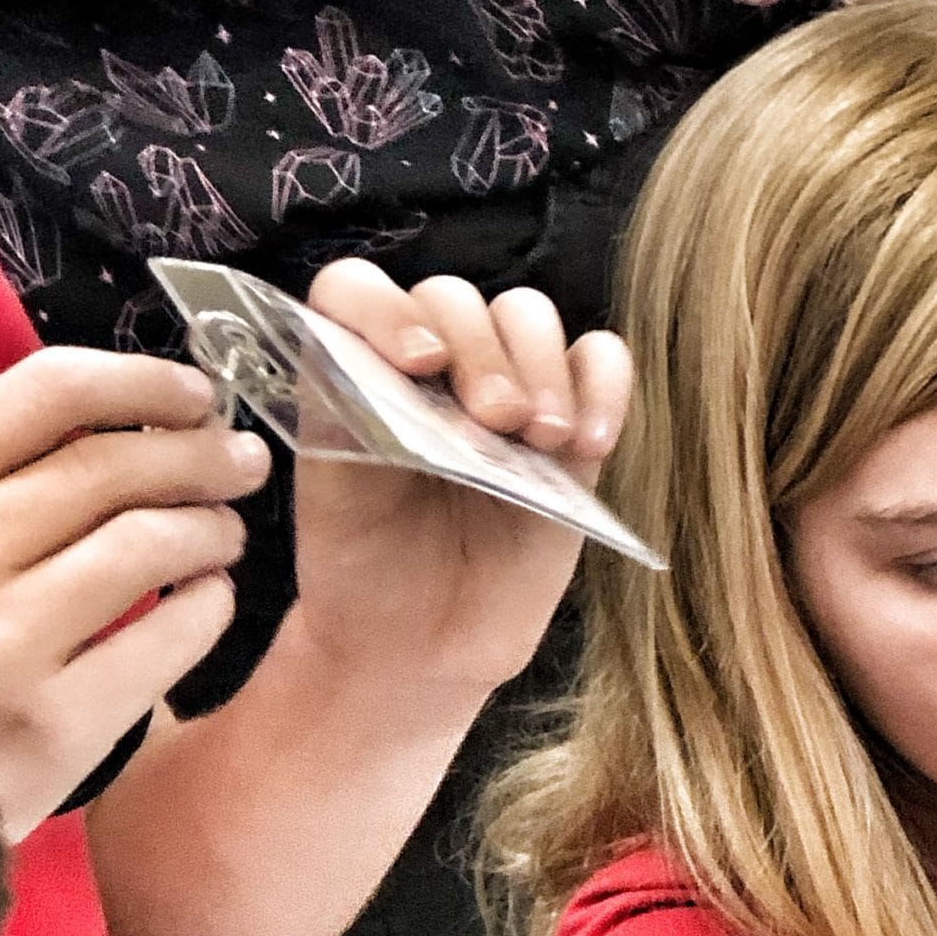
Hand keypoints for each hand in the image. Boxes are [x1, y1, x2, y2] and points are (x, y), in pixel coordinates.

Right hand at [0, 350, 265, 844]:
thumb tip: (128, 421)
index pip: (48, 395)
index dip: (141, 383)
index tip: (195, 394)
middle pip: (115, 467)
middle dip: (202, 455)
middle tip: (243, 463)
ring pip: (150, 543)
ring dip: (213, 528)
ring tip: (227, 534)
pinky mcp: (52, 722)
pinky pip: (169, 639)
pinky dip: (209, 607)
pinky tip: (210, 598)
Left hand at [289, 264, 632, 708]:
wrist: (424, 645)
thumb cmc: (364, 573)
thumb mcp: (331, 501)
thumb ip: (346, 423)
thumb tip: (393, 366)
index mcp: (351, 367)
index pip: (359, 290)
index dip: (388, 310)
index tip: (418, 364)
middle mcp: (428, 363)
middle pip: (457, 299)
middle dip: (481, 352)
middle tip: (497, 423)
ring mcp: (504, 389)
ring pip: (530, 317)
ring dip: (541, 366)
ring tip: (543, 439)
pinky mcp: (568, 427)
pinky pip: (601, 364)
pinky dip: (605, 386)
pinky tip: (590, 444)